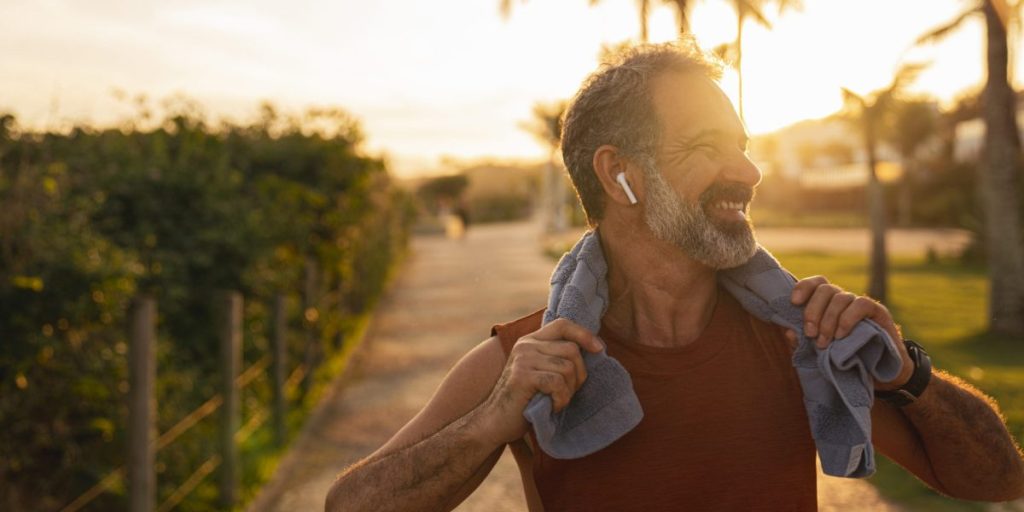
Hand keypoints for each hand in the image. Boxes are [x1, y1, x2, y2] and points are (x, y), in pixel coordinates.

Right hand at [476, 318, 602, 444]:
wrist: (494, 421)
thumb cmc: (524, 400)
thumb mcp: (540, 372)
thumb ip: (557, 358)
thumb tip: (594, 348)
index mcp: (531, 340)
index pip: (563, 324)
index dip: (584, 334)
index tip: (599, 349)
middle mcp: (526, 345)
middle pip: (572, 350)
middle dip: (579, 375)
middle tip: (567, 393)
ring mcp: (523, 358)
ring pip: (568, 368)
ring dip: (568, 391)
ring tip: (556, 401)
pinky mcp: (523, 375)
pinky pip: (558, 383)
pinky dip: (560, 399)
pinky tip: (551, 406)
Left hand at [788, 276, 912, 390]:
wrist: (879, 372)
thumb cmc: (844, 358)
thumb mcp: (818, 352)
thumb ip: (802, 342)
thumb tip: (788, 332)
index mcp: (827, 304)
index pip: (816, 284)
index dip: (804, 287)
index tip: (794, 302)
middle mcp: (843, 300)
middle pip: (825, 289)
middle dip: (813, 310)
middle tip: (810, 333)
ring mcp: (860, 304)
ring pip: (841, 297)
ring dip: (828, 320)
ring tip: (824, 342)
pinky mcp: (878, 312)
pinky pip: (861, 304)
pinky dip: (847, 319)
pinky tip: (841, 335)